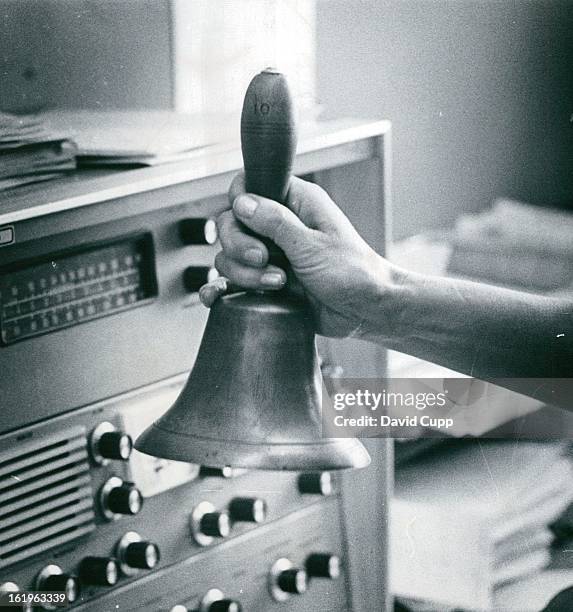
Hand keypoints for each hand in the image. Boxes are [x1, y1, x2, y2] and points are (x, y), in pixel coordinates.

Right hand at [200, 174, 399, 337]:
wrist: (364, 310)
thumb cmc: (353, 272)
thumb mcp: (314, 245)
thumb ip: (275, 222)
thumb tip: (242, 202)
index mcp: (295, 203)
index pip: (249, 186)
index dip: (239, 201)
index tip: (246, 220)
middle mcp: (279, 225)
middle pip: (230, 223)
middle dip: (240, 245)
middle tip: (264, 259)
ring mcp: (270, 254)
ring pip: (229, 255)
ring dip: (246, 272)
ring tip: (278, 282)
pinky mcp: (265, 280)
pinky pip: (234, 279)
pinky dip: (230, 287)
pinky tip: (238, 294)